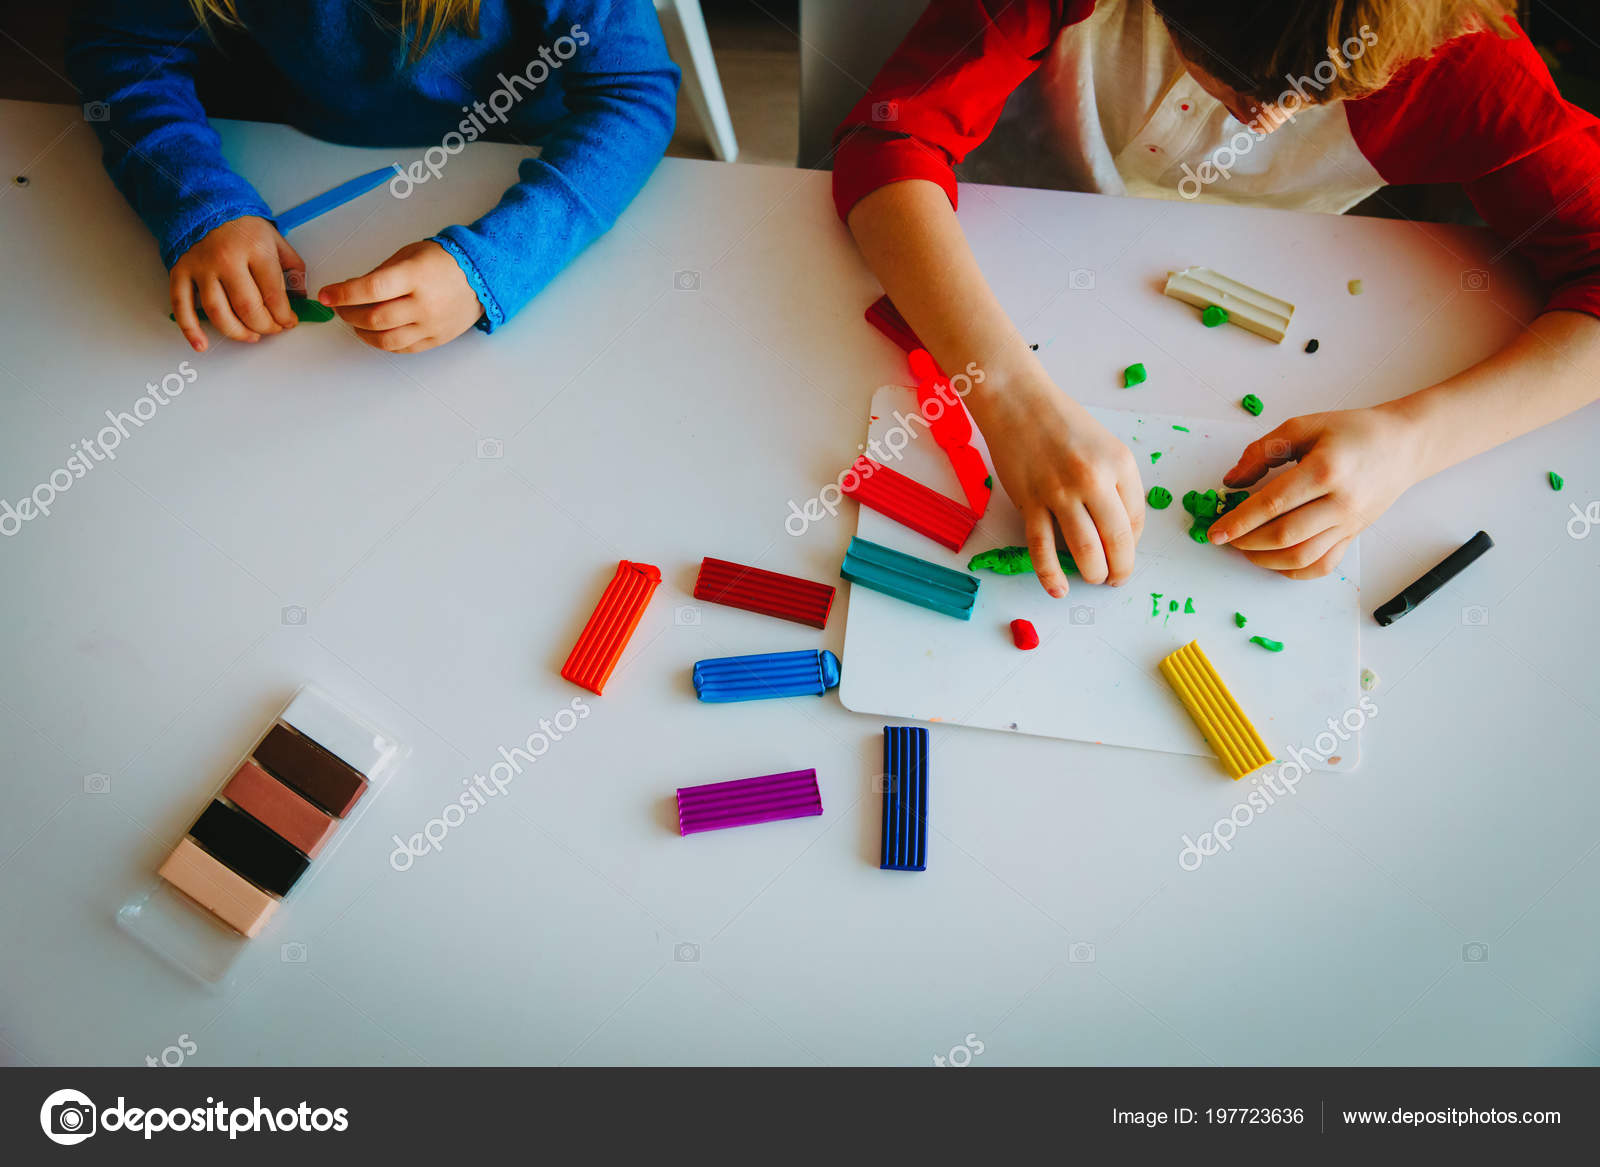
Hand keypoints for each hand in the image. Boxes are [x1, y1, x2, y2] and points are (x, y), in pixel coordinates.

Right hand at [170, 216, 304, 350]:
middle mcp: (226, 260)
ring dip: (237, 332)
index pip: (274, 296)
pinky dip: (190, 329)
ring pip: (218, 312)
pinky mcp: (180, 272)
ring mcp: (201, 267)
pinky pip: (182, 306)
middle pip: (248, 308)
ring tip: (250, 336)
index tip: (289, 322)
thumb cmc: (243, 225)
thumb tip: (301, 298)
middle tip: (273, 329)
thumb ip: (292, 269)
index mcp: (255, 250)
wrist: (205, 203)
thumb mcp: (276, 240)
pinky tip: (201, 345)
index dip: (285, 316)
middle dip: (265, 326)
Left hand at [318, 240, 482, 352]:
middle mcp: (424, 304)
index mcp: (415, 276)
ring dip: (362, 333)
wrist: (481, 277)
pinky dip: (382, 343)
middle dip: (348, 314)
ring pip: (386, 340)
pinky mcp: (436, 339)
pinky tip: (374, 333)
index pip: (371, 289)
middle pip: (375, 318)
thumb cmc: (442, 262)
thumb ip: (379, 275)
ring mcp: (431, 325)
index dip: (343, 294)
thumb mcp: (408, 256)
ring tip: (355, 322)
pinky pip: (402, 348)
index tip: (326, 295)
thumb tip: (349, 291)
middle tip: (339, 307)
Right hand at [975, 378, 1144, 595]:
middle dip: (1120, 569)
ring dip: (1093, 573)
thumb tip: (1120, 533)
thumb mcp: (1106, 447)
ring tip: (1093, 578)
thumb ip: (1118, 486)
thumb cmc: (1063, 424)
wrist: (1018, 403)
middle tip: (1115, 579)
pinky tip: (1059, 589)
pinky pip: (1041, 547)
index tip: (1124, 553)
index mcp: (1119, 464)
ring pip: (1084, 548)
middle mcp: (1092, 479)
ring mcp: (1059, 492)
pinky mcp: (1029, 501)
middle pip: (1115, 539)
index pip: (1135, 519)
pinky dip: (1051, 574)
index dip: (1132, 545)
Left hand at [1210, 406, 1420, 577]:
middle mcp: (1340, 503)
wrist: (1403, 445)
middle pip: (1285, 536)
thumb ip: (1263, 451)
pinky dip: (1294, 571)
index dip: (1239, 521)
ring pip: (1301, 557)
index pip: (1273, 504)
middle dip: (1246, 542)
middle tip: (1226, 538)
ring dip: (1264, 559)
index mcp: (1325, 470)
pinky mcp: (1353, 536)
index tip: (1215, 532)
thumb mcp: (1305, 426)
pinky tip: (1274, 560)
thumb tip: (1232, 481)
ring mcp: (1349, 524)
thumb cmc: (1352, 432)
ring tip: (1245, 548)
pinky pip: (1322, 566)